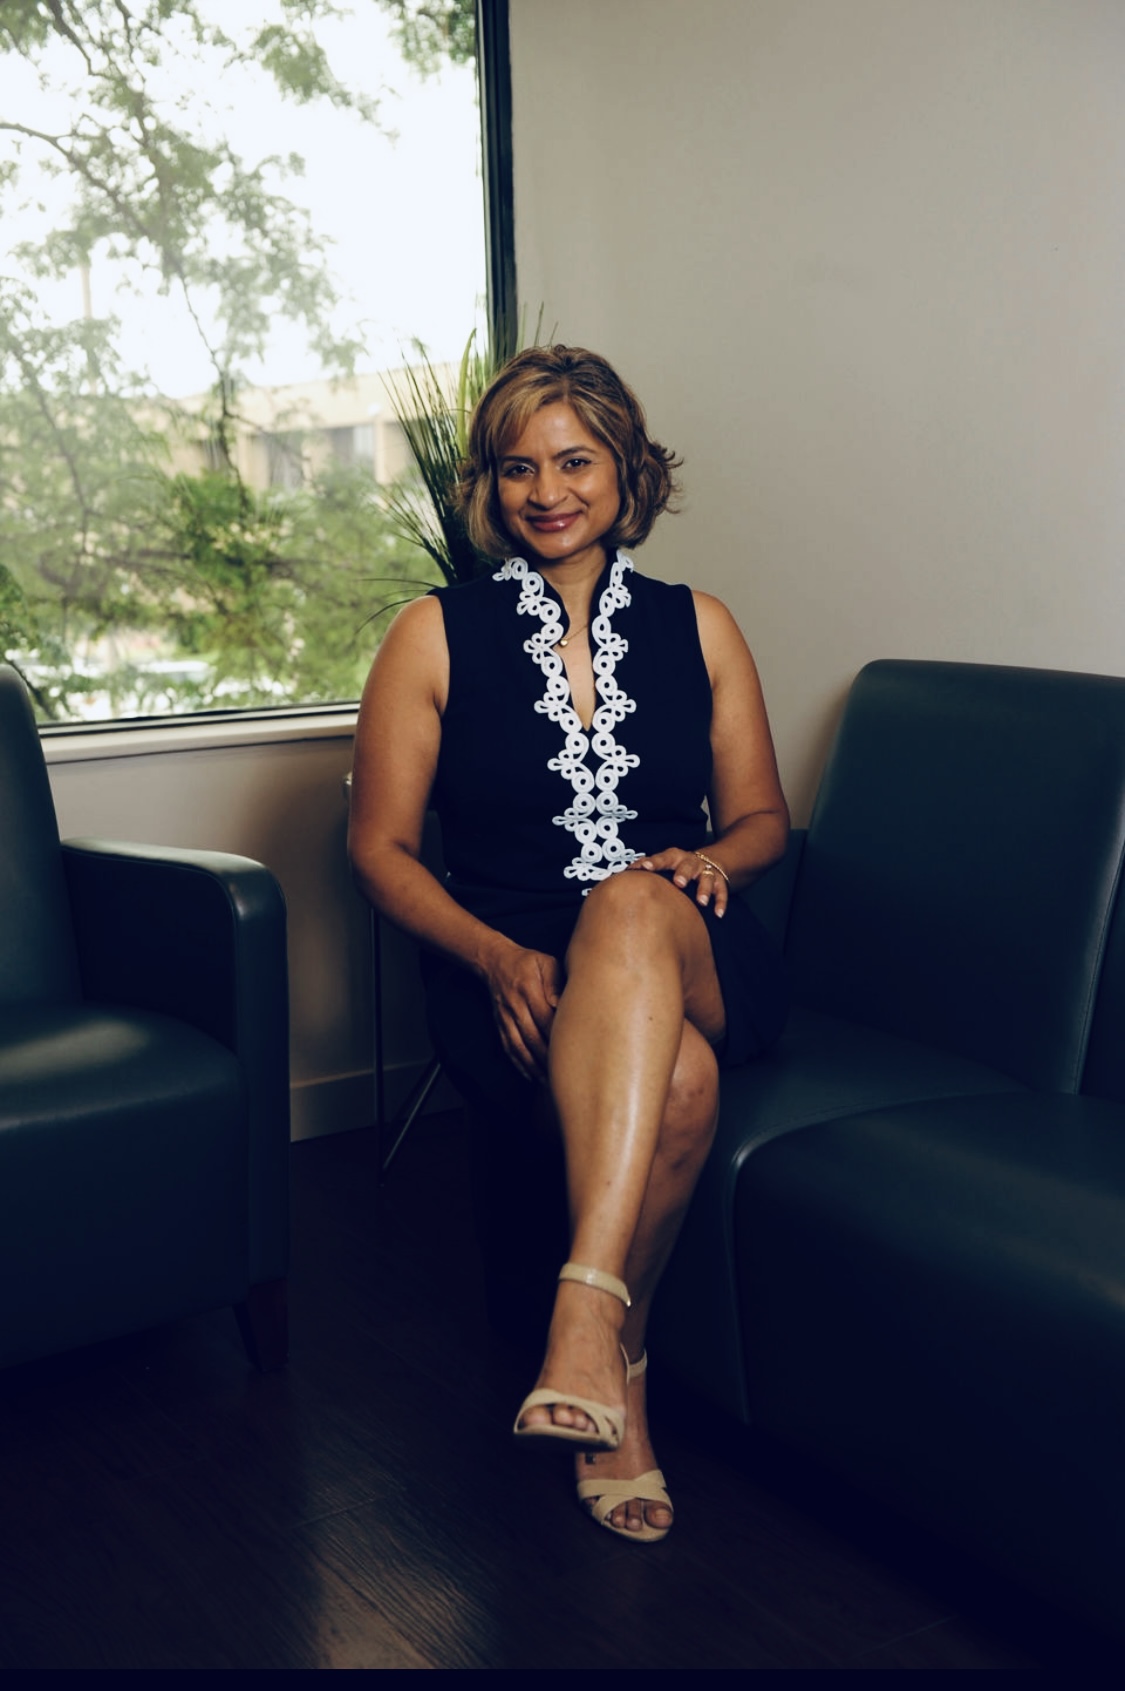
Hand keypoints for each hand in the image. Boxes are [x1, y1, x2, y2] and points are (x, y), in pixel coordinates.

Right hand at [484, 943, 563, 1081]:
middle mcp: (515, 1006)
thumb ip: (556, 982)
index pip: (545, 1018)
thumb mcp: (546, 963)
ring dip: (534, 1067)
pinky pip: (509, 1048)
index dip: (557, 1036)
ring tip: (549, 1082)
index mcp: (528, 990)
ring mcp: (505, 1018)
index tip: (572, 1051)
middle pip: (532, 1037)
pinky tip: (531, 1076)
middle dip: (548, 1058)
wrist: (496, 962)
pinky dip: (520, 1064)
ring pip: (520, 1047)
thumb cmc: (528, 962)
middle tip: (565, 1073)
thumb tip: (561, 1004)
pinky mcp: (500, 1025)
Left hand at [629, 846, 729, 916]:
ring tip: (701, 902)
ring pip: (707, 877)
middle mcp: (691, 862)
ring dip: (704, 889)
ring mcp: (706, 870)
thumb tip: (613, 878)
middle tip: (679, 883)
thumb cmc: (678, 867)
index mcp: (674, 857)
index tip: (645, 868)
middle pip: (687, 865)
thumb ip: (644, 870)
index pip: (663, 858)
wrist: (711, 860)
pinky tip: (718, 914)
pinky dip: (720, 902)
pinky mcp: (720, 881)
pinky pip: (722, 890)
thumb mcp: (663, 864)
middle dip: (683, 873)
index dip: (654, 862)